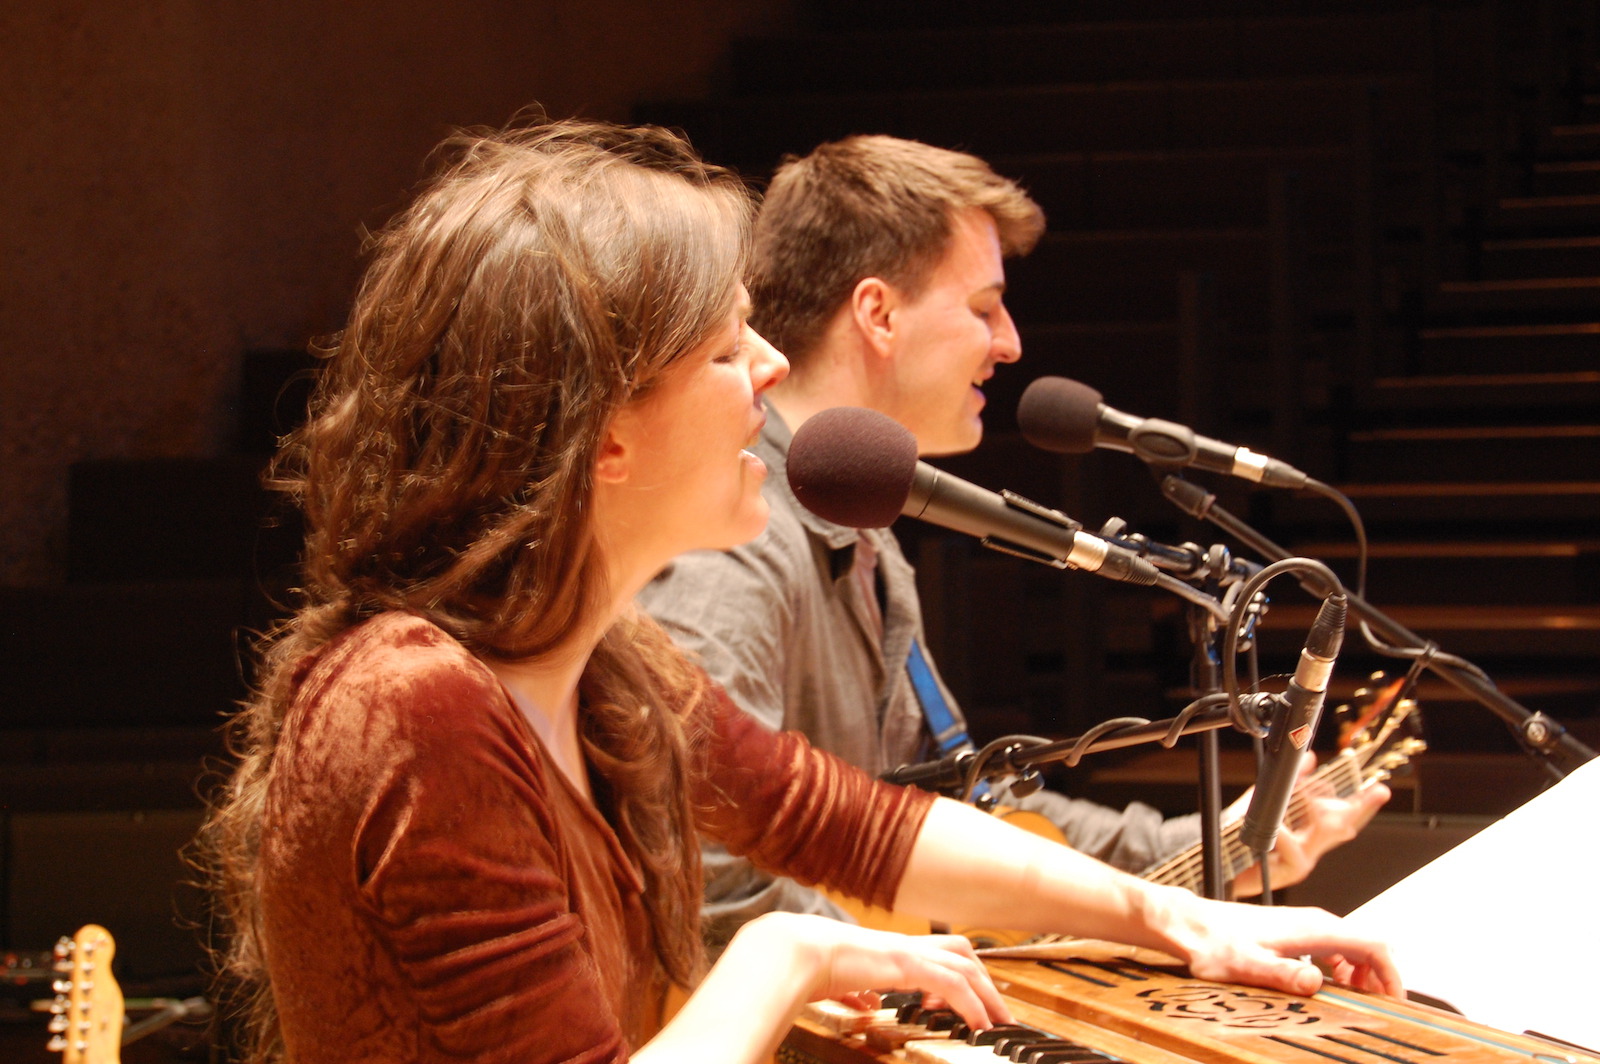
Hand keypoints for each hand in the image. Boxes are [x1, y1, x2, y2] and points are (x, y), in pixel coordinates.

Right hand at [734, 912, 1012, 1029]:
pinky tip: (977, 1025)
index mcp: (888, 949)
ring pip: (965, 966)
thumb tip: (862, 1001)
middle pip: (961, 951)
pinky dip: (971, 1005)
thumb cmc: (806, 963)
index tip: (968, 1000)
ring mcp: (906, 952)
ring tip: (999, 1022)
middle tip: (998, 1011)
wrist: (792, 950)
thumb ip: (854, 990)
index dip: (957, 972)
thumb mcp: (837, 981)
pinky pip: (952, 985)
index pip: (936, 951)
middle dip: (984, 980)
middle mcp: (902, 946)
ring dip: (987, 994)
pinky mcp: (906, 965)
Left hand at [1146, 886, 1402, 998]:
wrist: (1191, 925)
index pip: (1375, 944)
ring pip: (1353, 947)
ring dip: (1363, 973)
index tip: (1395, 1001)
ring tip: (1356, 1000)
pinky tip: (1329, 985)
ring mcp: (1305, 925)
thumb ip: (1282, 973)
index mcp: (1313, 928)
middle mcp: (1314, 922)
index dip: (1393, 974)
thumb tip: (1315, 982)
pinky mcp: (1294, 932)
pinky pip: (1333, 948)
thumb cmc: (1213, 942)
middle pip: (1369, 945)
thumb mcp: (1247, 964)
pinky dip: (1344, 968)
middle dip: (1382, 977)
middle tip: (1378, 1008)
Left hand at [1230, 755, 1391, 895]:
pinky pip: (1296, 852)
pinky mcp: (1290, 872)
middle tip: (1377, 792)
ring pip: (1323, 838)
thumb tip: (1312, 757)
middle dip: (1361, 807)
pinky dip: (1286, 836)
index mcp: (1309, 830)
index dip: (1363, 802)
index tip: (1379, 789)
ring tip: (1313, 799)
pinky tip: (1279, 828)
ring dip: (1320, 815)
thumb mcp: (1266, 800)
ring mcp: (1303, 860)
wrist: (1222, 860)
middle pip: (1344, 825)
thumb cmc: (1244, 835)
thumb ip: (1290, 781)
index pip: (1343, 814)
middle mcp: (1311, 847)